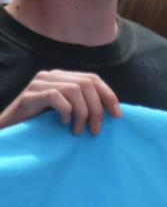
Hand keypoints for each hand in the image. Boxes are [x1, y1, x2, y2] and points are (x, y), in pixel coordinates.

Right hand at [0, 70, 121, 134]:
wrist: (7, 131)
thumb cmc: (38, 124)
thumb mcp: (64, 111)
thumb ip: (82, 104)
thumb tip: (113, 111)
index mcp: (62, 76)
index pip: (93, 79)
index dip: (108, 95)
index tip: (117, 115)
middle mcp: (52, 75)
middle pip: (87, 83)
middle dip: (97, 108)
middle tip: (96, 129)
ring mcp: (39, 83)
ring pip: (75, 89)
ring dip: (83, 113)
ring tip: (79, 131)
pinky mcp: (30, 95)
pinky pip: (56, 97)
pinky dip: (65, 111)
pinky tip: (64, 123)